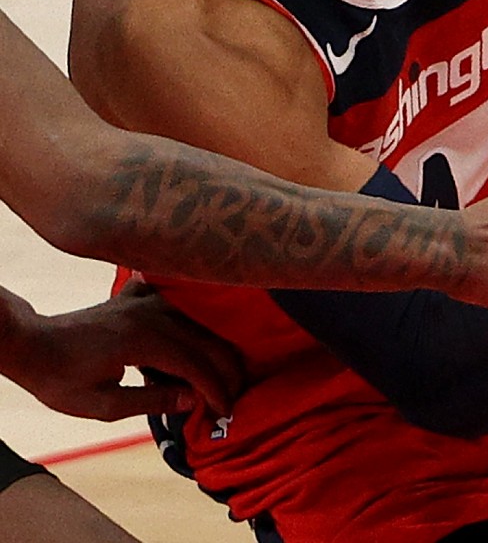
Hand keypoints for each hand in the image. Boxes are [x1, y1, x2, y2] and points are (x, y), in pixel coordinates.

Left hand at [0, 284, 242, 420]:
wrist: (30, 345)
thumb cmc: (60, 379)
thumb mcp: (102, 405)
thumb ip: (150, 402)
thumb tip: (192, 400)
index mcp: (145, 342)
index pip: (197, 366)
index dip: (216, 390)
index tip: (225, 411)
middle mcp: (152, 315)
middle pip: (208, 342)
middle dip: (227, 371)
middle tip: (235, 395)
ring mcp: (146, 302)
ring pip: (199, 322)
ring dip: (215, 347)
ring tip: (223, 371)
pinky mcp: (135, 298)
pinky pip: (175, 298)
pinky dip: (193, 311)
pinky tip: (198, 319)